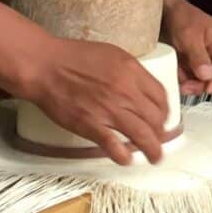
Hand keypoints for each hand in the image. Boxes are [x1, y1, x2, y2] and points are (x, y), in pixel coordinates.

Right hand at [21, 37, 168, 165]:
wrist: (46, 67)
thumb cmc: (75, 57)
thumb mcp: (112, 54)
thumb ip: (130, 71)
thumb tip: (143, 89)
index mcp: (131, 70)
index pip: (161, 96)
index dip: (165, 110)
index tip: (163, 118)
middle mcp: (125, 91)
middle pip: (155, 118)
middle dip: (161, 132)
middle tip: (159, 139)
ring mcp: (109, 110)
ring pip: (142, 135)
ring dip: (152, 150)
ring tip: (154, 157)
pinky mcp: (91, 126)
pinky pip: (115, 147)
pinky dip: (124, 156)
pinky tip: (126, 159)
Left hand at [161, 0, 211, 95]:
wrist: (166, 11)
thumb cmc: (181, 17)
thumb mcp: (188, 37)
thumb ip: (198, 57)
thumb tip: (208, 75)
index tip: (208, 90)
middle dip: (201, 83)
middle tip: (187, 87)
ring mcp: (207, 54)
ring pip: (204, 77)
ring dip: (191, 81)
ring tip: (179, 78)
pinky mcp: (197, 59)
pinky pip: (194, 74)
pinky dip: (186, 76)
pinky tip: (178, 72)